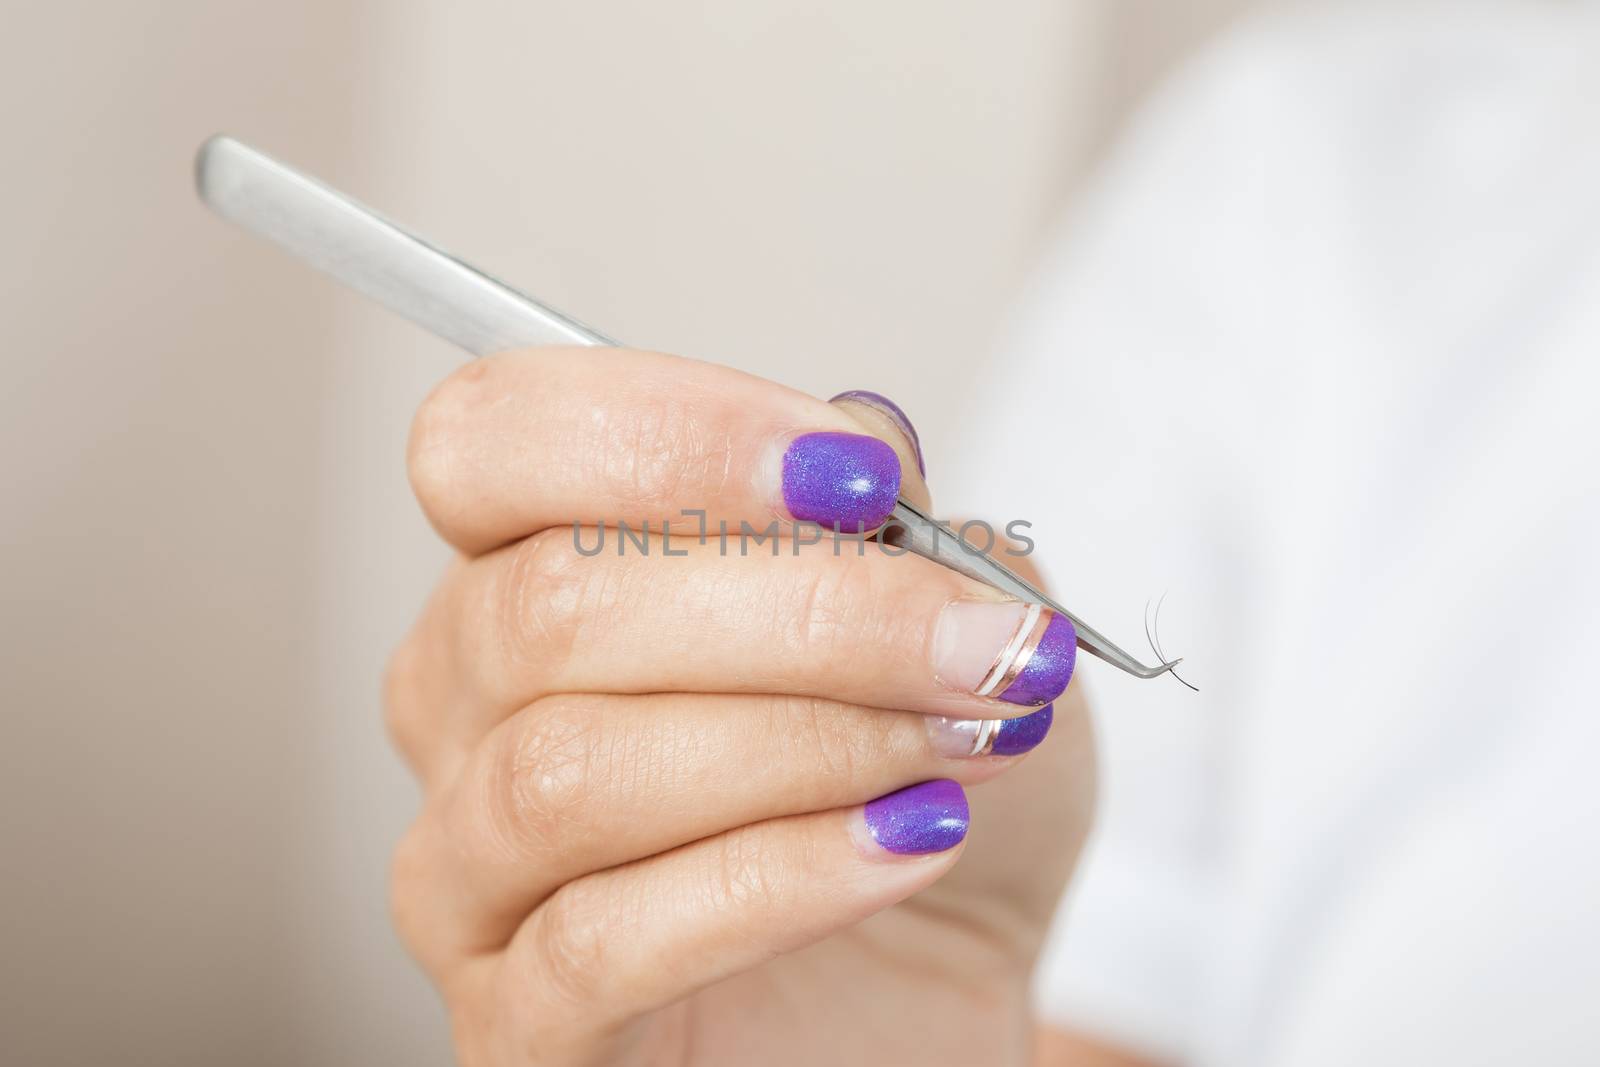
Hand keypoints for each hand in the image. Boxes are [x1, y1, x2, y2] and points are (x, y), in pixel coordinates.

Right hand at [384, 349, 1095, 1065]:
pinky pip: (600, 939)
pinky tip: (907, 842)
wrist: (933, 993)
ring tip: (963, 744)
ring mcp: (467, 875)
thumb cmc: (914, 794)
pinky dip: (781, 876)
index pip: (492, 440)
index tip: (857, 475)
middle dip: (807, 611)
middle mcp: (462, 706)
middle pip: (552, 607)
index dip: (668, 432)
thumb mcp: (943, 628)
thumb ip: (889, 523)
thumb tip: (854, 434)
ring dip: (804, 741)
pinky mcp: (516, 1029)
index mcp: (527, 567)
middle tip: (982, 641)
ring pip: (569, 769)